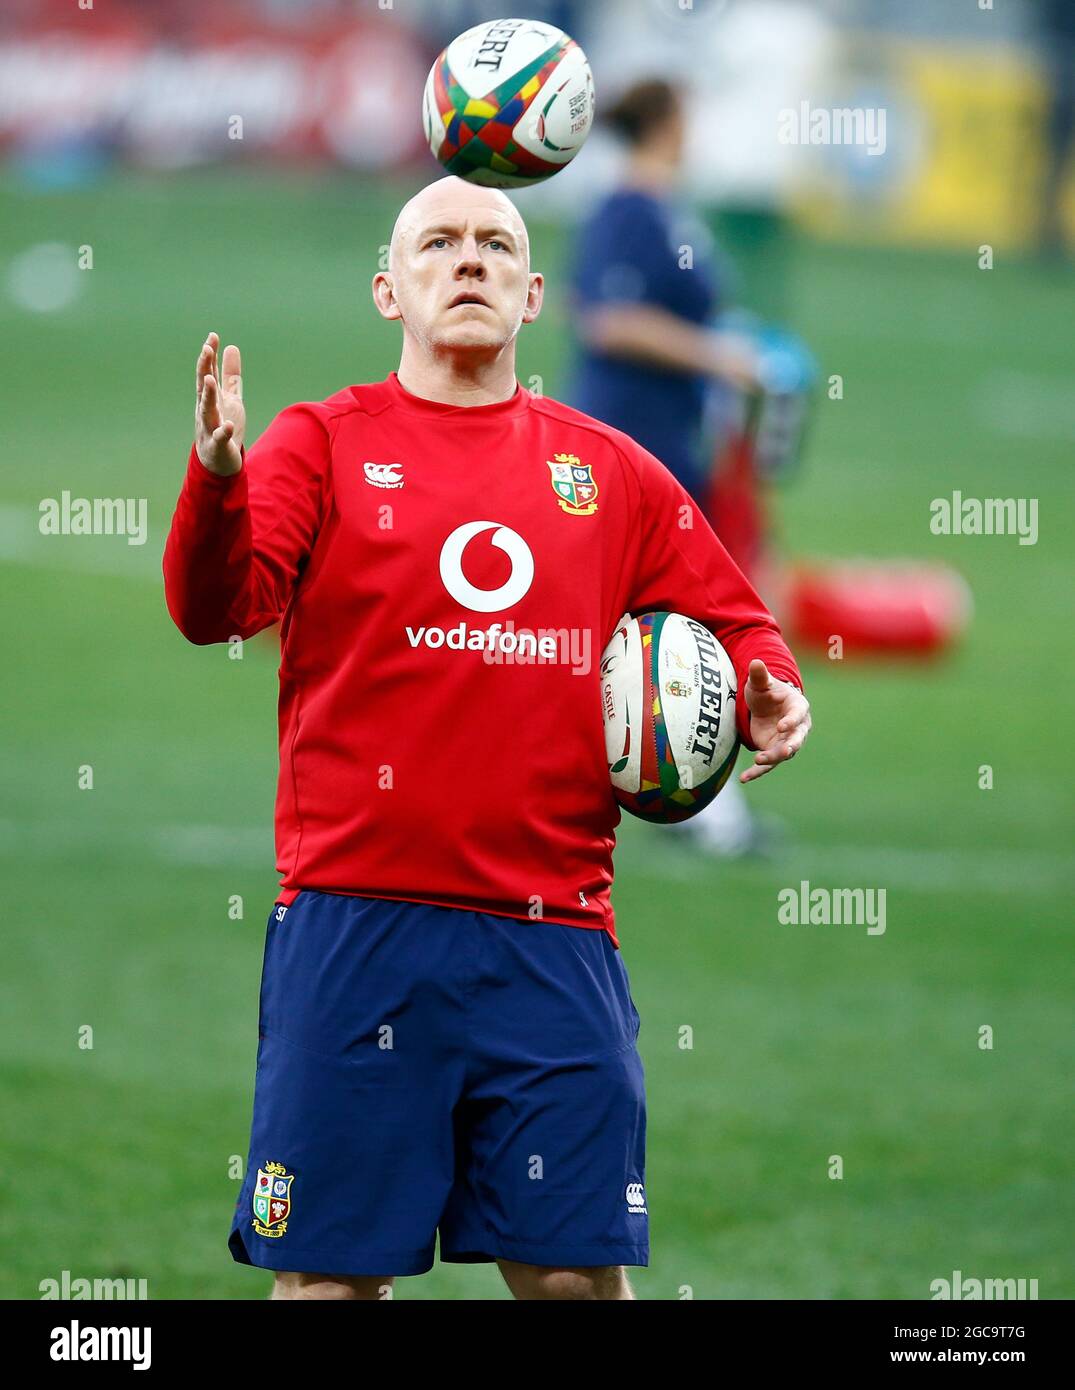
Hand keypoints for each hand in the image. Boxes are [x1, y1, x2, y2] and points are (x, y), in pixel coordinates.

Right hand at [195, 332, 244, 475]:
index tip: (213, 336)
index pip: (207, 372)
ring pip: (206, 410)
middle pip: (203, 386)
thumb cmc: (223, 426)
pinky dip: (223, 432)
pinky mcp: (218, 446)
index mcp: (210, 398)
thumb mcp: (230, 398)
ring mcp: (209, 427)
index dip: (210, 355)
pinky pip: (219, 438)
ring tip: (210, 380)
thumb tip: (231, 347)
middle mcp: (206, 410)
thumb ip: (231, 375)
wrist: (219, 462)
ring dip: (207, 395)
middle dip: (204, 368)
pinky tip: (228, 425)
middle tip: (206, 348)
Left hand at [740, 658, 810, 783]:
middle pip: (797, 739)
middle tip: (786, 751)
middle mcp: (797, 727)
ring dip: (772, 759)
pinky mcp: (773, 751)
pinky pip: (767, 764)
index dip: (792, 720)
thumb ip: (759, 675)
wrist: (764, 706)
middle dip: (791, 746)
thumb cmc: (767, 692)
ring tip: (758, 761)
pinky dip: (756, 772)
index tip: (783, 725)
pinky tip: (744, 778)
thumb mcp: (760, 683)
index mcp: (798, 707)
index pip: (798, 715)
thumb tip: (756, 662)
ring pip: (782, 754)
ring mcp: (786, 741)